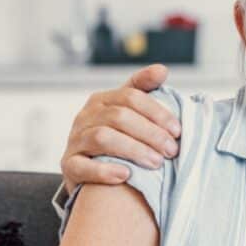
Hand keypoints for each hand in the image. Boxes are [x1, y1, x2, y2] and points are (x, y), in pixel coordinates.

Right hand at [60, 64, 180, 192]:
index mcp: (102, 100)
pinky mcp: (68, 165)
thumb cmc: (115, 136)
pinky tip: (126, 175)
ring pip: (102, 138)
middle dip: (150, 133)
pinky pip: (82, 166)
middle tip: (171, 150)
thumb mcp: (128, 110)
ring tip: (156, 163)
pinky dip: (104, 171)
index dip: (157, 112)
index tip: (177, 130)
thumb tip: (162, 70)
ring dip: (133, 150)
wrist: (86, 168)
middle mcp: (86, 116)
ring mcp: (75, 140)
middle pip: (119, 117)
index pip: (131, 97)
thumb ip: (144, 90)